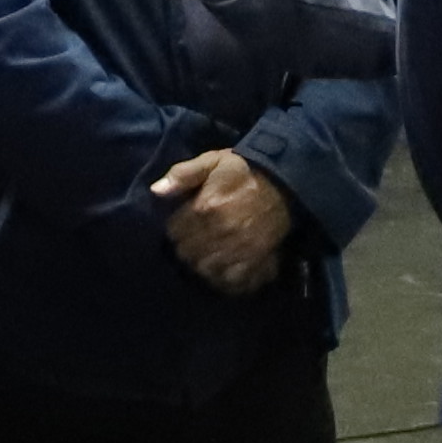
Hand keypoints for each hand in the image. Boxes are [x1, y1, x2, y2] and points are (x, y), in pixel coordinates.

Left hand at [150, 147, 298, 292]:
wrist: (285, 182)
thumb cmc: (244, 171)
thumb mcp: (212, 161)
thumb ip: (182, 174)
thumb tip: (156, 191)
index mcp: (205, 208)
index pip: (174, 232)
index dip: (176, 229)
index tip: (184, 225)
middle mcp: (219, 231)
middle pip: (187, 254)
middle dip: (187, 248)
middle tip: (196, 241)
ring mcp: (238, 249)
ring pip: (205, 269)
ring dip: (202, 264)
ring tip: (208, 255)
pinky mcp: (255, 261)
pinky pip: (231, 281)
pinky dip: (224, 279)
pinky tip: (222, 270)